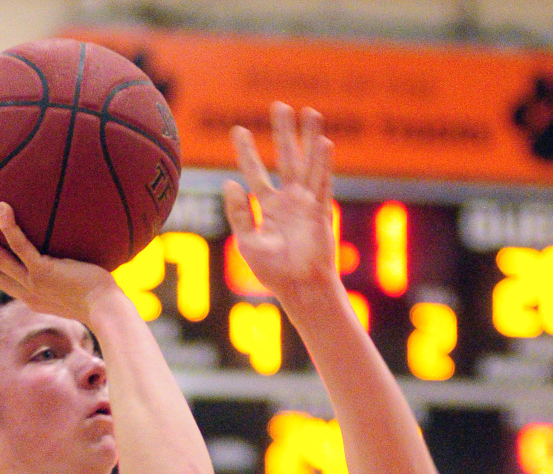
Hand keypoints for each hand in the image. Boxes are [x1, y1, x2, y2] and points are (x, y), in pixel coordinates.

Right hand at [0, 204, 119, 323]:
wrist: (107, 312)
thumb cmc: (101, 301)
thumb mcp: (76, 292)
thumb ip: (66, 278)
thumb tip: (74, 259)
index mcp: (30, 296)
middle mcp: (26, 291)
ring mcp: (33, 282)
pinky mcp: (45, 272)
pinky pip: (20, 246)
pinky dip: (8, 227)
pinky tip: (2, 206)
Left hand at [223, 103, 336, 298]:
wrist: (300, 288)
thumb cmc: (274, 272)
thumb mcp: (247, 242)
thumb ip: (238, 213)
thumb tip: (229, 183)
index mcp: (268, 208)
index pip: (255, 173)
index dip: (247, 152)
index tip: (239, 130)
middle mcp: (289, 201)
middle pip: (285, 159)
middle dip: (283, 133)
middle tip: (279, 105)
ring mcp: (307, 204)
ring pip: (307, 164)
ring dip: (308, 139)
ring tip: (309, 112)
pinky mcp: (321, 212)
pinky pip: (323, 183)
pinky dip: (323, 164)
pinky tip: (324, 142)